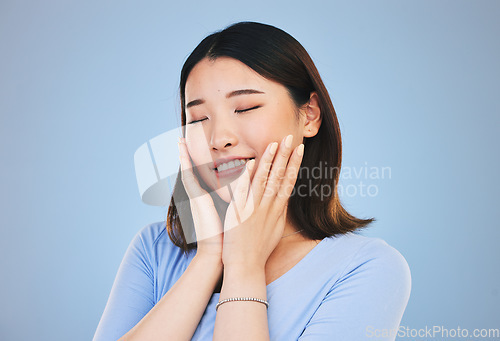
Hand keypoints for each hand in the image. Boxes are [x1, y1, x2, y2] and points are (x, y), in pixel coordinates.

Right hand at [178, 137, 222, 261]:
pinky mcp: (197, 200)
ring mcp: (196, 198)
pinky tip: (183, 154)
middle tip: (180, 139)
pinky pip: (189, 178)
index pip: (200, 175)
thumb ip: (232, 201)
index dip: (196, 161)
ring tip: (179, 140)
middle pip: (191, 170)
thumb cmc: (227, 236)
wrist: (218, 251)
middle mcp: (199, 196)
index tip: (193, 148)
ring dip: (183, 156)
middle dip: (185, 154)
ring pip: (188, 171)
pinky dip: (185, 166)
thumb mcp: (230, 213)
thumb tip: (241, 193)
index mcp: (206, 199)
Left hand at [222, 134, 303, 269]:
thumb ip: (277, 213)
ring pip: (264, 181)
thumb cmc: (258, 250)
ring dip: (269, 161)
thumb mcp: (274, 230)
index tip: (299, 148)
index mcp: (277, 211)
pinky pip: (244, 192)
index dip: (294, 164)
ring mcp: (255, 210)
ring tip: (274, 144)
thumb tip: (282, 201)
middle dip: (286, 156)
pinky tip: (251, 164)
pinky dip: (248, 178)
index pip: (288, 182)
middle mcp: (269, 207)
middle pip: (279, 177)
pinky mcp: (240, 214)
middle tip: (290, 137)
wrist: (246, 266)